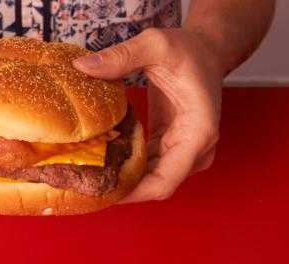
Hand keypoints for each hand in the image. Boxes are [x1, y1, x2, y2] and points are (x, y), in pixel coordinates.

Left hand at [73, 28, 223, 200]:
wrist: (206, 51)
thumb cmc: (188, 49)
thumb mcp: (155, 45)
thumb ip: (121, 57)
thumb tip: (82, 68)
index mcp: (197, 134)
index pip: (164, 182)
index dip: (131, 193)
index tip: (99, 191)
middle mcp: (196, 150)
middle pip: (155, 187)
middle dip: (121, 189)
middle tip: (82, 184)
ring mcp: (186, 153)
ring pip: (151, 181)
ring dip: (122, 181)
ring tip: (85, 176)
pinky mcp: (171, 148)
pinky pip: (148, 168)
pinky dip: (126, 169)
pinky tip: (100, 163)